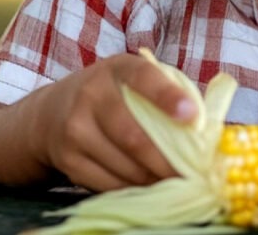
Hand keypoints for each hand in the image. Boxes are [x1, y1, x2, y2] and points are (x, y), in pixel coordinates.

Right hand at [30, 53, 194, 190]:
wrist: (52, 112)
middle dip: (167, 159)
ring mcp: (76, 129)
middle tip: (192, 172)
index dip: (169, 97)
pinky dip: (134, 188)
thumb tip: (206, 123)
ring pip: (123, 164)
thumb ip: (170, 90)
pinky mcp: (68, 159)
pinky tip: (150, 186)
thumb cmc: (113, 92)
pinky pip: (107, 182)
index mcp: (119, 69)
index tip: (192, 117)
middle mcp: (92, 96)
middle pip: (134, 135)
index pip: (145, 78)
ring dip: (154, 178)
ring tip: (177, 181)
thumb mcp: (136, 78)